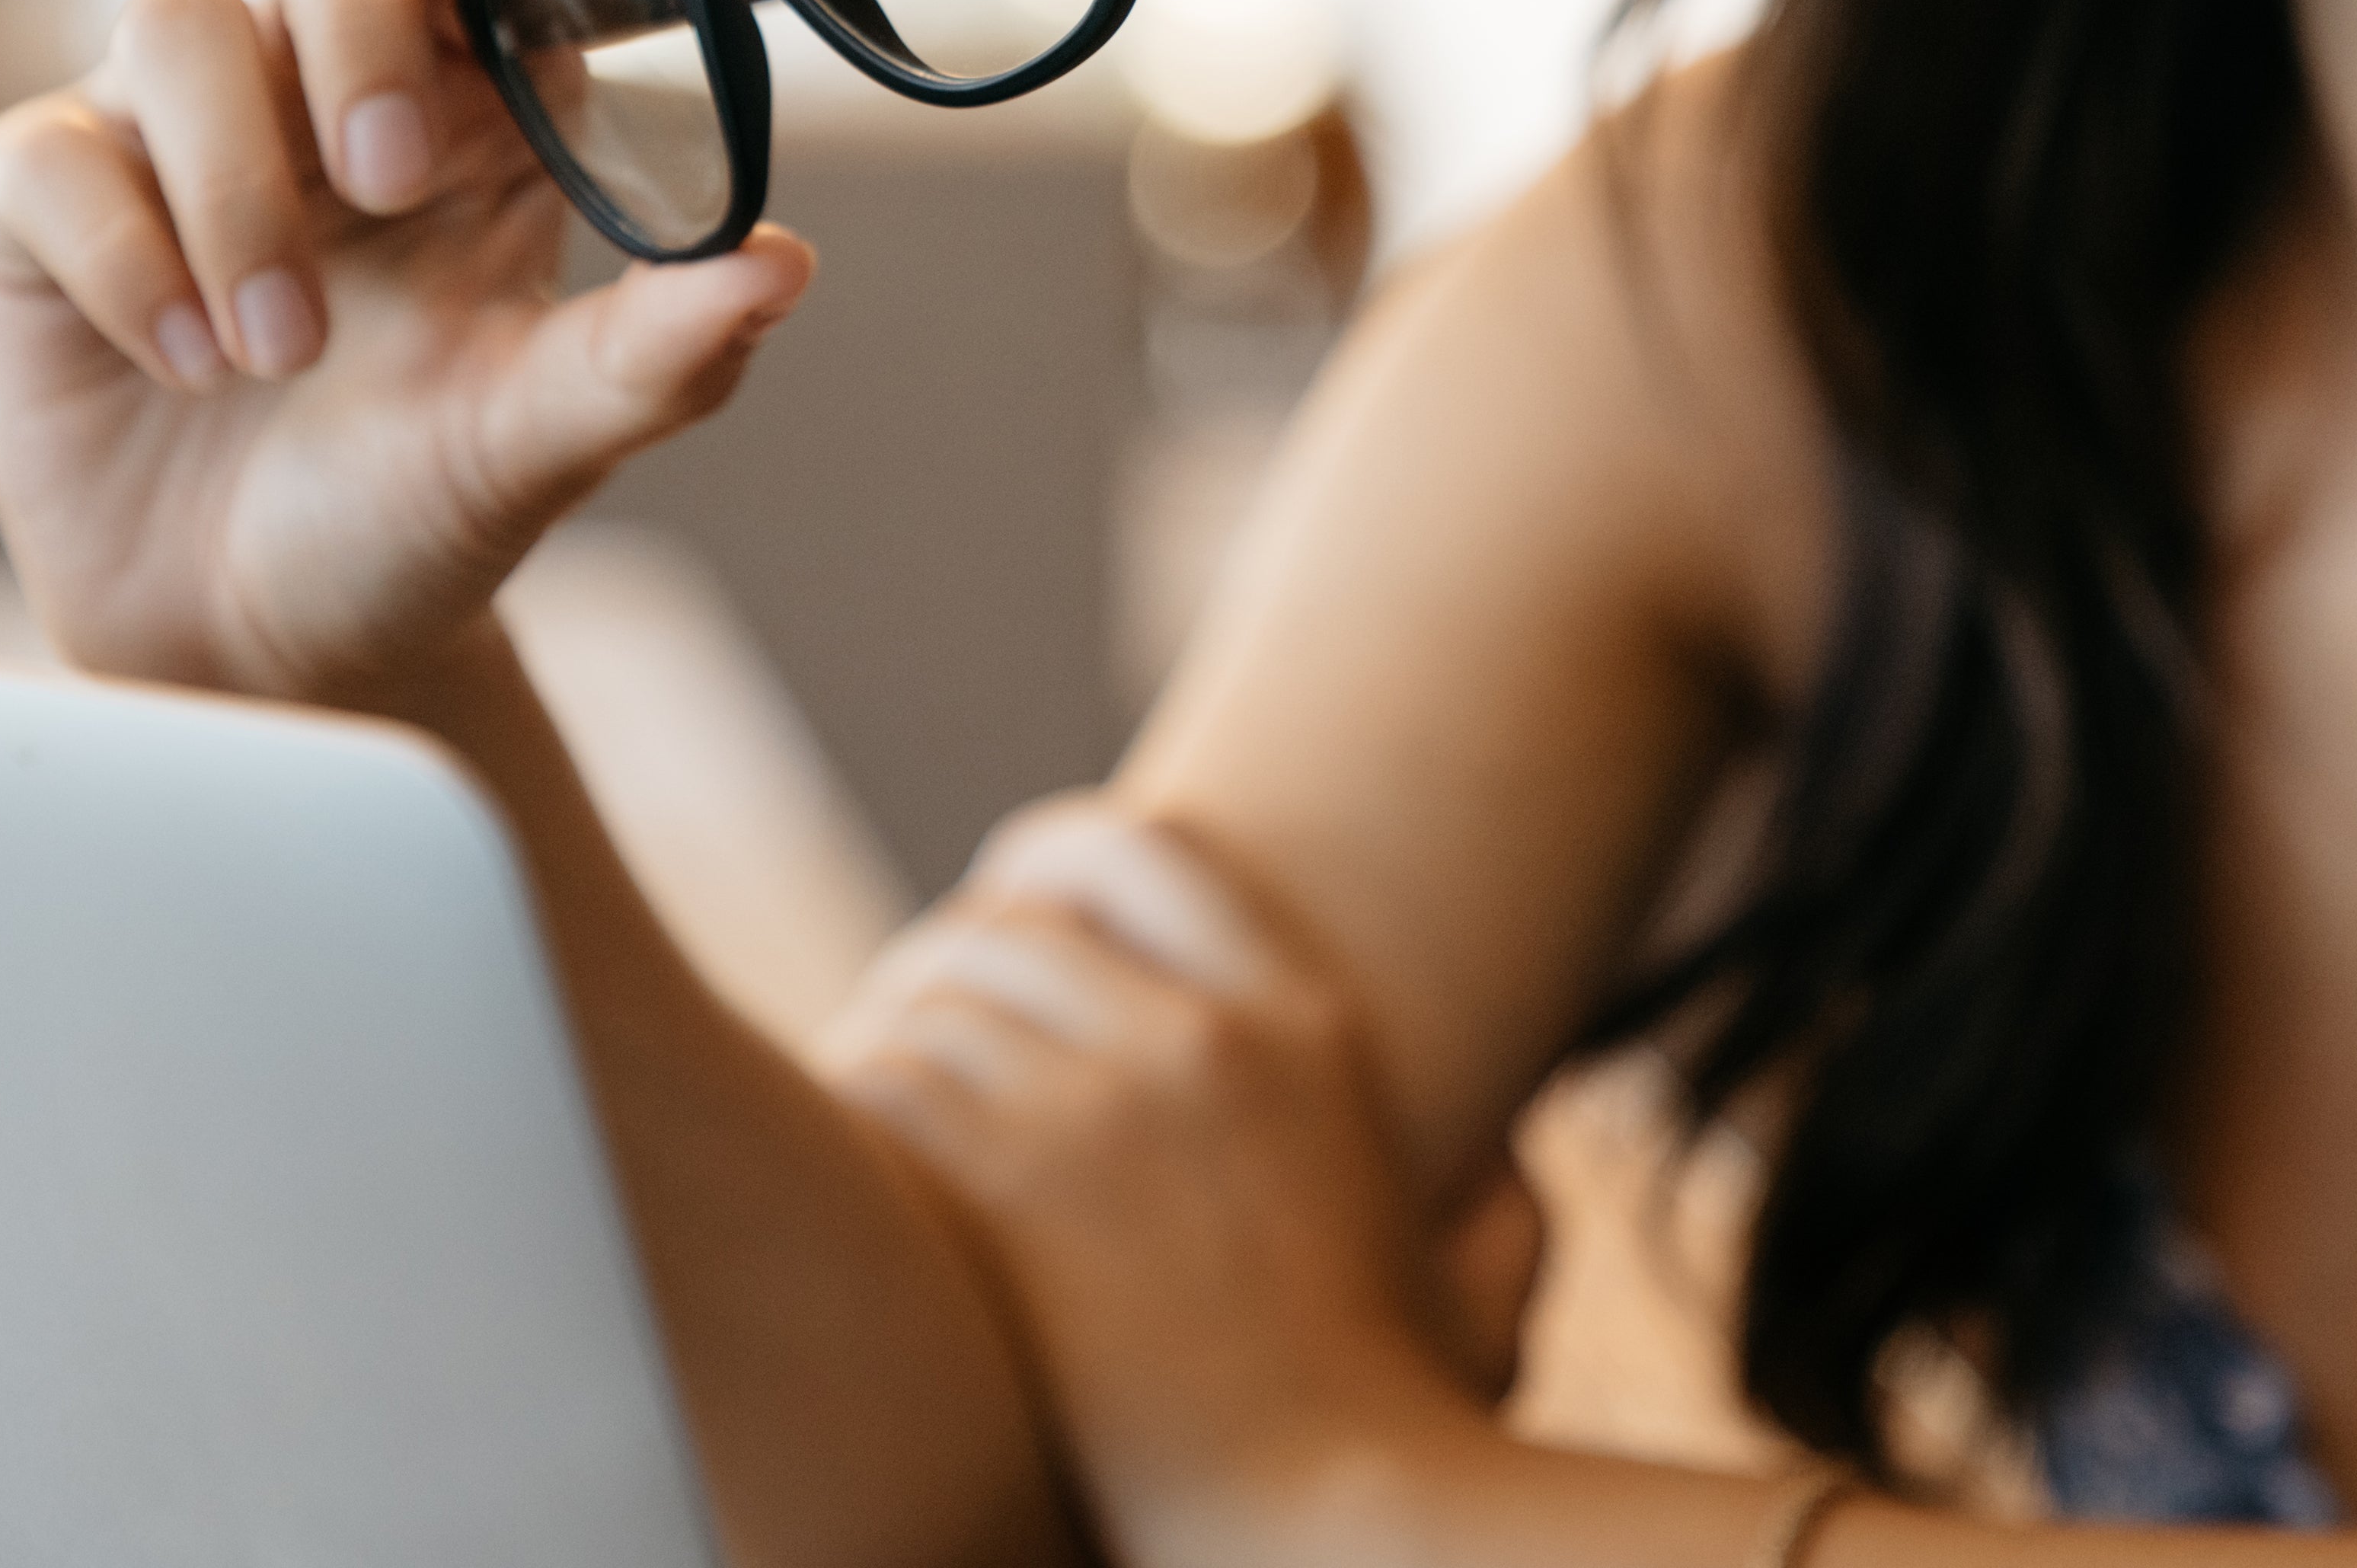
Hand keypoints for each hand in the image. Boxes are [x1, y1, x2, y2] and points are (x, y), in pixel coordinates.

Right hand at [0, 0, 813, 701]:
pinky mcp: (45, 203)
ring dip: (240, 193)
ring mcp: (181, 126)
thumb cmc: (420, 503)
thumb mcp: (547, 437)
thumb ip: (658, 352)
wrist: (271, 641)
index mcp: (477, 98)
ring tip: (286, 351)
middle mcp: (327, 76)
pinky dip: (127, 260)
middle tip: (391, 171)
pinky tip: (188, 364)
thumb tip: (781, 264)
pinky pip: (48, 154)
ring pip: (177, 21)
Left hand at [827, 800, 1514, 1567]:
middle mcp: (1202, 1034)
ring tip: (860, 1088)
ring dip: (881, 1034)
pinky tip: (845, 1147)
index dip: (1047, 856)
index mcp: (1302, 1026)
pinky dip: (849, 1096)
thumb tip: (1511, 1167)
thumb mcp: (1471, 1289)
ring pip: (932, 994)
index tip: (1003, 889)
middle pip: (1007, 926)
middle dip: (941, 965)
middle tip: (906, 1023)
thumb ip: (1500, 1209)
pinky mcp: (1014, 1183)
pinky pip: (885, 1075)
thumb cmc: (1395, 1430)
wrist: (1328, 1518)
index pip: (1141, 857)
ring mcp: (1105, 1101)